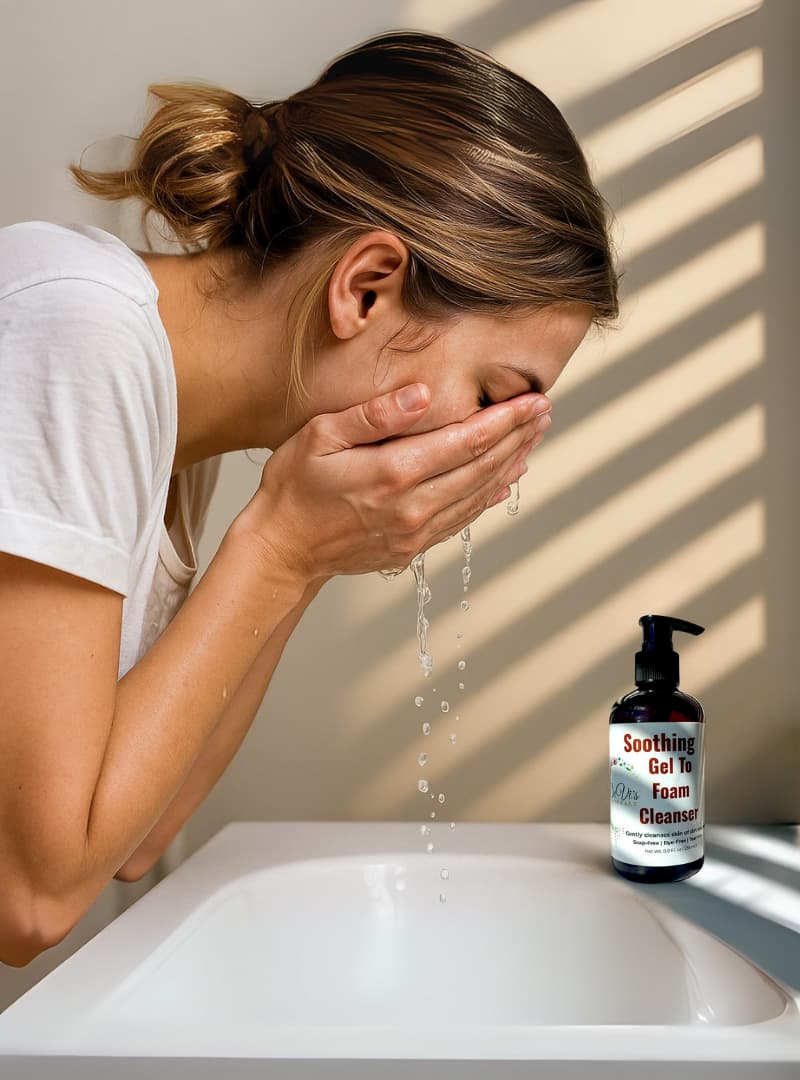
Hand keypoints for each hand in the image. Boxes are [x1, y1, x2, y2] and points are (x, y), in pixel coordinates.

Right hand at [242, 383, 551, 581]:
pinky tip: (506, 480)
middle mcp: (413, 507)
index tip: (533, 401)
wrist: (281, 549)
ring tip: (534, 438)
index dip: (505, 421)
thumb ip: (373, 415)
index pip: (466, 442)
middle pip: (482, 467)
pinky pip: (462, 519)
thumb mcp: (320, 436)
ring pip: (479, 494)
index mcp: (393, 473)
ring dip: (511, 464)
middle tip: (545, 412)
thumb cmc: (293, 487)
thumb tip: (422, 394)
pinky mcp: (413, 547)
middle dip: (518, 437)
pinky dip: (489, 496)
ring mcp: (415, 531)